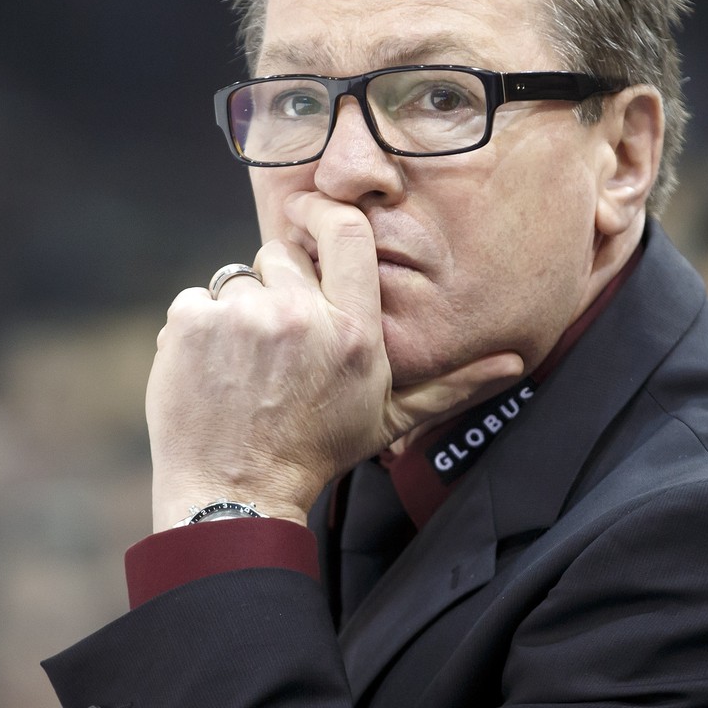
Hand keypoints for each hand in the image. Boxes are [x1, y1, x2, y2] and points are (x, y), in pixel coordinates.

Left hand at [146, 192, 525, 529]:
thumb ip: (451, 384)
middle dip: (276, 288)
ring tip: (244, 368)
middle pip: (280, 255)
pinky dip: (196, 331)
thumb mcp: (389, 418)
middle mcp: (302, 316)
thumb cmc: (315, 452)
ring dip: (236, 314)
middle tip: (276, 346)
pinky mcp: (192, 324)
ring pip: (235, 279)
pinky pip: (194, 299)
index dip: (323, 213)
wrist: (235, 493)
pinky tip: (210, 372)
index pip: (346, 233)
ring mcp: (243, 317)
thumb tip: (516, 362)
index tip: (308, 213)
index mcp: (354, 332)